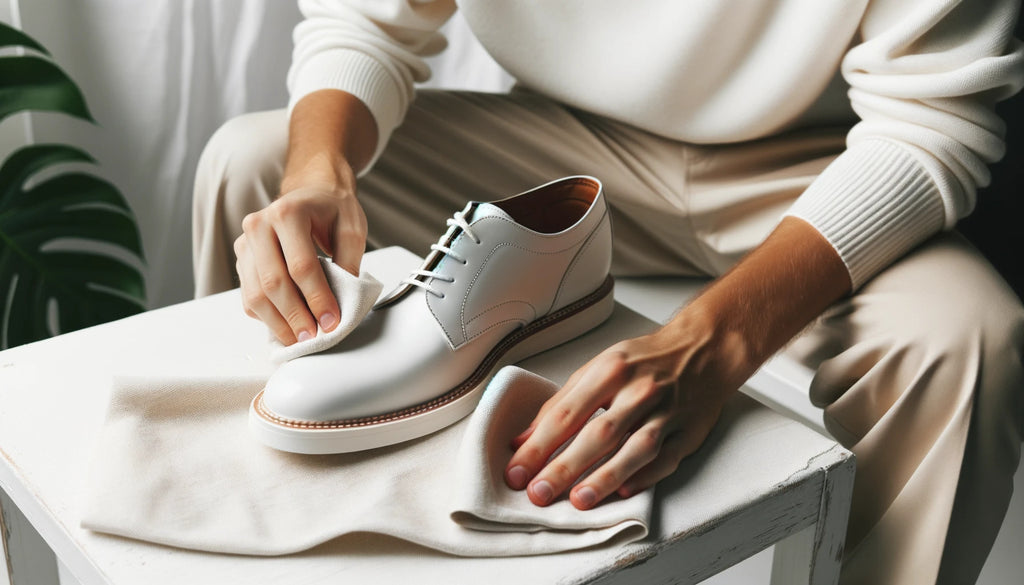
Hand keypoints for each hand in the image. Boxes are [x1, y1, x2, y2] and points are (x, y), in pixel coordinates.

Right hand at [233, 181, 366, 344]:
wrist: (310, 194)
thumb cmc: (331, 210)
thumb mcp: (352, 228)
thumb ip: (350, 261)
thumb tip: (342, 299)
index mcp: (287, 213)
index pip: (301, 266)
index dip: (317, 298)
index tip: (331, 321)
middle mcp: (259, 226)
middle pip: (273, 282)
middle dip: (295, 315)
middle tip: (312, 337)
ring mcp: (245, 243)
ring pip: (255, 294)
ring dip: (277, 322)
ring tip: (299, 339)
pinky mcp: (242, 260)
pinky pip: (248, 296)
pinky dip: (266, 316)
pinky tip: (285, 326)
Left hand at [504, 318, 751, 509]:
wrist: (703, 349)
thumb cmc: (643, 361)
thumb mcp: (598, 367)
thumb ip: (562, 402)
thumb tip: (524, 439)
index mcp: (611, 370)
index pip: (567, 413)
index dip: (539, 445)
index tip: (517, 471)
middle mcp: (640, 391)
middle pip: (599, 434)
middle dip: (565, 466)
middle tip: (538, 493)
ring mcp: (668, 412)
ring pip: (635, 449)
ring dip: (606, 477)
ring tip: (578, 502)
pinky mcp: (689, 432)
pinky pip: (666, 459)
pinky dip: (645, 476)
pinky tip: (623, 491)